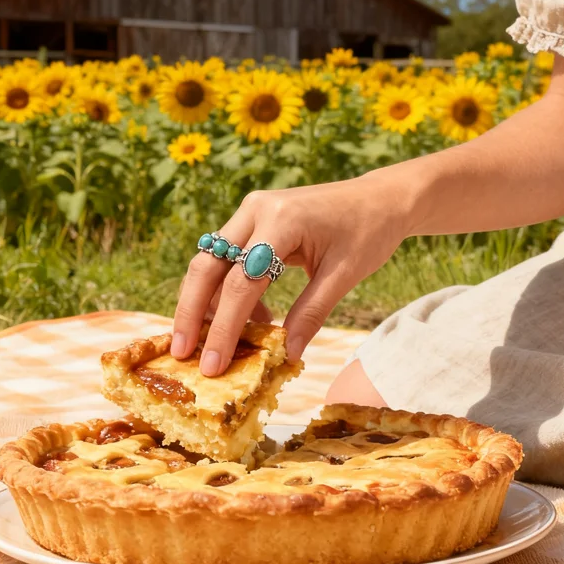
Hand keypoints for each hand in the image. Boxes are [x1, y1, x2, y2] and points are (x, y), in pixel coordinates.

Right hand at [171, 171, 411, 374]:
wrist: (381, 198)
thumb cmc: (369, 231)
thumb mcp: (345, 276)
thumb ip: (310, 314)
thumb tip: (284, 356)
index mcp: (281, 220)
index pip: (240, 283)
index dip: (224, 328)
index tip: (213, 366)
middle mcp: (255, 210)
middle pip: (207, 266)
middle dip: (191, 314)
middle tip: (182, 355)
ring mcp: (250, 212)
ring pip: (211, 262)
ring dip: (208, 304)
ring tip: (221, 344)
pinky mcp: (252, 220)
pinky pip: (228, 259)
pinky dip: (229, 292)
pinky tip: (254, 320)